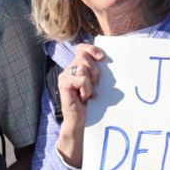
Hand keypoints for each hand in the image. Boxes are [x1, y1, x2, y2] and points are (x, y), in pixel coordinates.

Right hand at [56, 44, 104, 166]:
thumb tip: (105, 58)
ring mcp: (65, 75)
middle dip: (95, 71)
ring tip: (89, 94)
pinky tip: (84, 97)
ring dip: (91, 83)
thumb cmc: (91, 103)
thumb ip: (97, 71)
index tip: (102, 57)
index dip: (92, 49)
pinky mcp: (63, 83)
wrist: (81, 121)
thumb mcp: (96, 84)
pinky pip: (80, 79)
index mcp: (77, 66)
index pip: (82, 48)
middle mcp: (69, 68)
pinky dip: (86, 89)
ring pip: (83, 68)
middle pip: (84, 56)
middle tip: (96, 85)